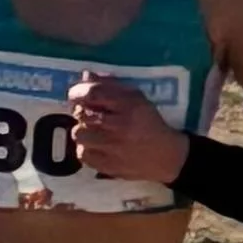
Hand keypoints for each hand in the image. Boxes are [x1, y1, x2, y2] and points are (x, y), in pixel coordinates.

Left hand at [69, 74, 187, 183]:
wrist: (166, 157)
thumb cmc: (149, 123)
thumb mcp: (137, 98)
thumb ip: (111, 85)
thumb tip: (85, 75)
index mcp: (129, 105)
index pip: (93, 94)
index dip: (78, 92)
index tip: (76, 95)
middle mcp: (120, 127)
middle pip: (81, 115)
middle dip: (81, 112)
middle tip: (89, 114)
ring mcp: (113, 149)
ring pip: (79, 135)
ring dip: (84, 131)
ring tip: (95, 132)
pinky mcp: (109, 167)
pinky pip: (83, 155)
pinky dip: (87, 149)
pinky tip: (98, 147)